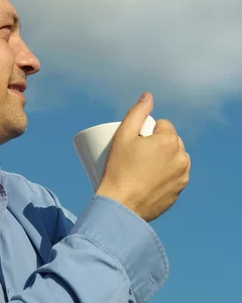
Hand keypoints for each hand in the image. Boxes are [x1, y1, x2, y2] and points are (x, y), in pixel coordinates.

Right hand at [96, 93, 190, 221]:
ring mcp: (182, 176)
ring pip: (176, 158)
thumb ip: (137, 113)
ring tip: (145, 165)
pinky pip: (175, 175)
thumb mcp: (123, 136)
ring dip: (166, 157)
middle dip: (158, 143)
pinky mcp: (180, 191)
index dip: (149, 131)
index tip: (136, 141)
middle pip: (171, 141)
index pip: (164, 125)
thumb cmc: (118, 170)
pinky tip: (153, 178)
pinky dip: (166, 174)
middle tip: (137, 154)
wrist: (121, 206)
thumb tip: (149, 96)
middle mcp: (181, 158)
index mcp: (169, 141)